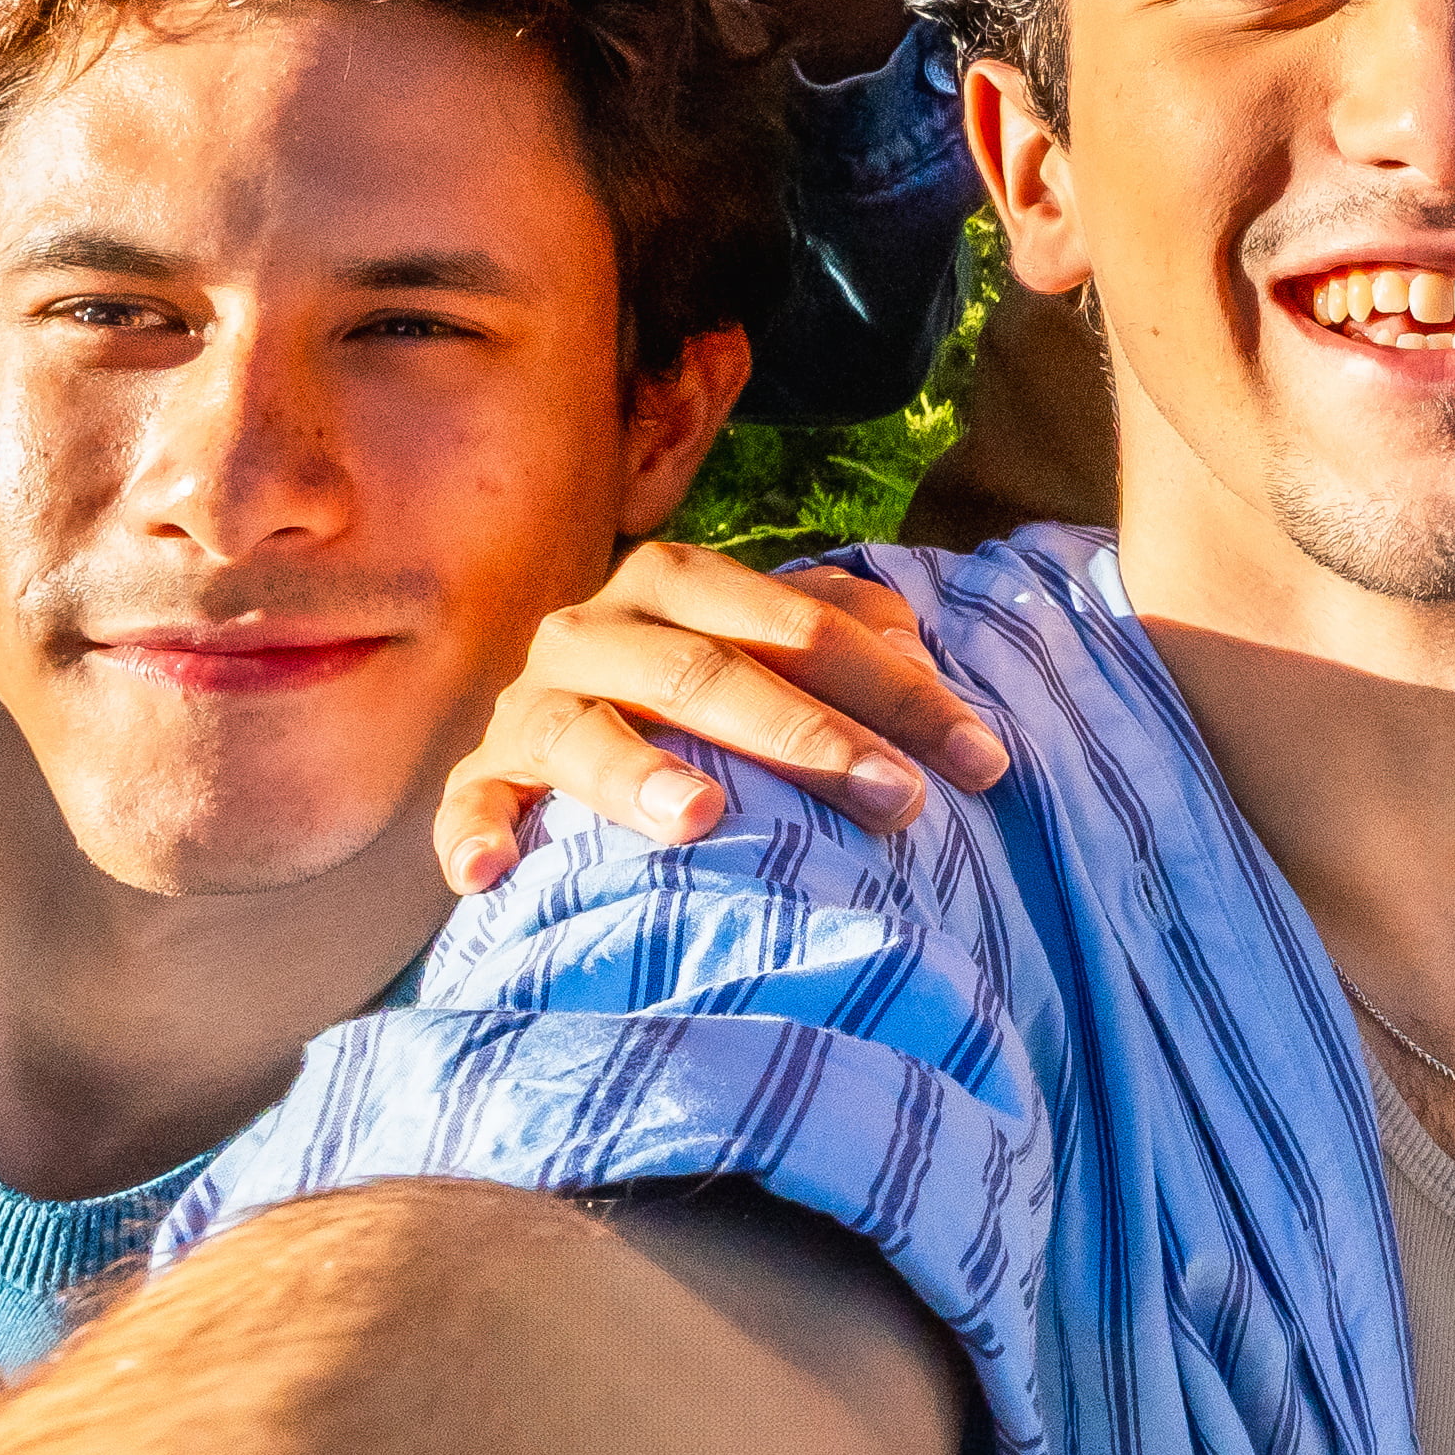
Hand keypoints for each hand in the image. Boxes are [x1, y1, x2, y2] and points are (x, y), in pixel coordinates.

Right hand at [435, 541, 1013, 891]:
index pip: (803, 625)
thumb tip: (922, 660)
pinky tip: (493, 872)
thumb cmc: (709, 695)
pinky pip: (470, 803)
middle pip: (705, 674)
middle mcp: (597, 628)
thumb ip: (857, 639)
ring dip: (638, 775)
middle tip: (900, 802)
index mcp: (679, 581)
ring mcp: (533, 704)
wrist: (573, 730)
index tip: (984, 763)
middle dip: (809, 739)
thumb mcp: (780, 651)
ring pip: (584, 731)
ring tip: (700, 820)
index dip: (900, 692)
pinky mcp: (486, 775)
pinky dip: (474, 834)